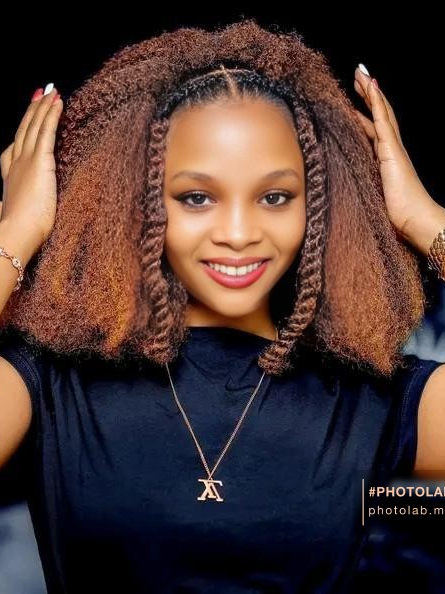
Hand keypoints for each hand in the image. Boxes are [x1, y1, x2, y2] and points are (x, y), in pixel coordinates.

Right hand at [0, 84, 62, 251]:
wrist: (16, 232)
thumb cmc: (20, 231)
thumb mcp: (19, 214)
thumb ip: (19, 207)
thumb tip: (16, 211)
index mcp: (9, 178)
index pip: (14, 149)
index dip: (22, 131)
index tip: (28, 118)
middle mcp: (15, 165)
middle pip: (24, 131)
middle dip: (33, 111)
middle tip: (41, 93)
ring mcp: (26, 161)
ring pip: (34, 127)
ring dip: (43, 107)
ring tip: (51, 91)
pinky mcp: (40, 161)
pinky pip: (46, 131)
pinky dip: (51, 115)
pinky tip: (58, 102)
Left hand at [353, 65, 434, 240]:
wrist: (414, 221)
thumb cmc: (395, 215)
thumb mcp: (371, 197)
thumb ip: (361, 186)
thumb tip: (340, 187)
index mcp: (384, 160)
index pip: (372, 130)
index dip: (363, 114)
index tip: (352, 102)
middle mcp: (390, 150)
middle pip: (378, 115)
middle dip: (367, 96)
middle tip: (358, 76)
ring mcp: (392, 148)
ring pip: (381, 113)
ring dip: (371, 92)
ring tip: (361, 74)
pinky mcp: (392, 151)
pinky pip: (382, 121)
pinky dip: (376, 103)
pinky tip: (371, 87)